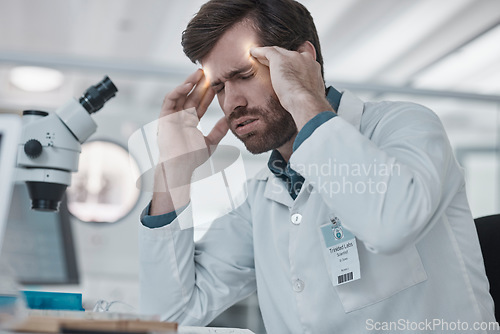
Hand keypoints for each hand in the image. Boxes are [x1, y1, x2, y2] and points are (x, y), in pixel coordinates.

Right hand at [157, 69, 228, 186]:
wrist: (180, 165)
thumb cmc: (192, 157)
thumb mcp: (210, 142)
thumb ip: (219, 130)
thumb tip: (228, 120)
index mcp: (190, 122)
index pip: (200, 104)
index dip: (208, 94)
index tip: (218, 84)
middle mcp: (180, 116)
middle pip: (191, 96)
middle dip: (199, 85)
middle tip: (210, 72)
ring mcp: (172, 116)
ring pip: (180, 94)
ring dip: (188, 83)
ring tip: (199, 73)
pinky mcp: (164, 116)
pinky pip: (170, 99)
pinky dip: (177, 91)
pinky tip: (187, 84)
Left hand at [250, 45, 332, 128]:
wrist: (306, 102)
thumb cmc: (308, 104)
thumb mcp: (311, 95)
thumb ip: (307, 91)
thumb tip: (302, 100)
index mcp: (313, 67)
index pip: (302, 59)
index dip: (293, 62)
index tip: (288, 67)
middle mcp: (305, 59)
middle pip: (289, 54)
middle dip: (281, 58)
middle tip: (270, 62)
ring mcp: (292, 57)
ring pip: (278, 52)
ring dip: (268, 55)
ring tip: (259, 56)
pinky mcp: (279, 59)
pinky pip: (267, 51)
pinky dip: (259, 52)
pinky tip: (252, 52)